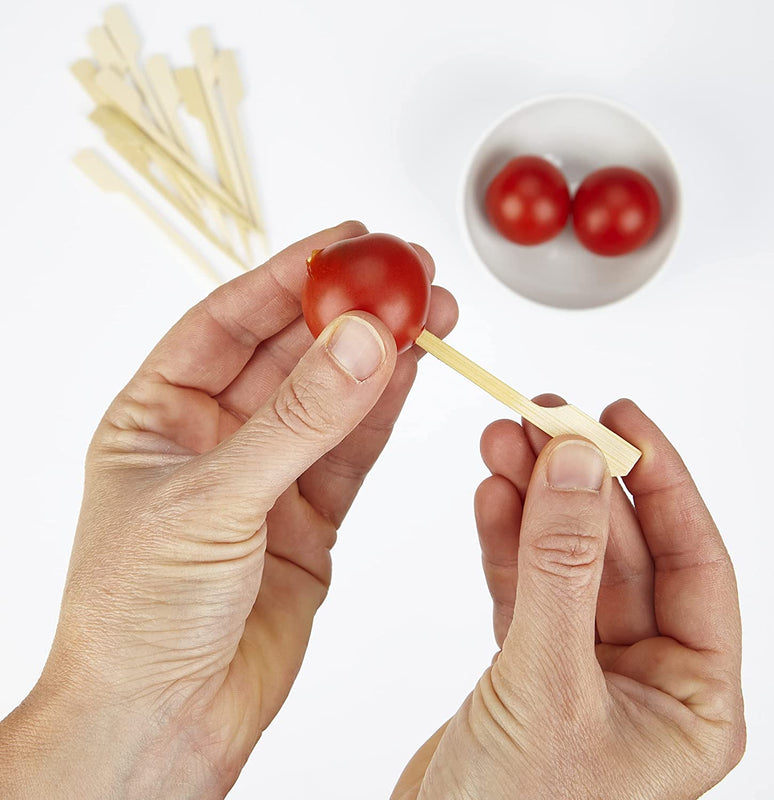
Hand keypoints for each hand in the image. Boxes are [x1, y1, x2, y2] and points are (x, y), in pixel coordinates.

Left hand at [0, 221, 456, 798]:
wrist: (168, 720)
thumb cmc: (141, 615)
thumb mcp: (212, 500)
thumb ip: (297, 421)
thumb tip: (363, 341)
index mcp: (158, 415)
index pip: (229, 320)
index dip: (290, 275)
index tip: (349, 243)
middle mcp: (214, 438)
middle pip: (291, 352)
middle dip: (351, 310)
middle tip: (410, 273)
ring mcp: (267, 477)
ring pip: (333, 398)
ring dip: (382, 355)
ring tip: (432, 313)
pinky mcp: (311, 518)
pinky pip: (354, 450)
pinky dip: (386, 411)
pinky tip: (415, 370)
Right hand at [393, 397, 744, 799]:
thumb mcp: (547, 681)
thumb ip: (561, 566)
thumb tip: (576, 461)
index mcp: (692, 698)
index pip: (695, 563)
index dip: (660, 482)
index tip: (620, 418)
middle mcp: (646, 679)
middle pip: (620, 550)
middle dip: (576, 482)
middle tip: (539, 417)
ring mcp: (585, 668)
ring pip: (566, 560)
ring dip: (533, 499)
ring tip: (499, 441)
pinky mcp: (529, 665)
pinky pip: (524, 584)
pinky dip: (504, 538)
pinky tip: (490, 495)